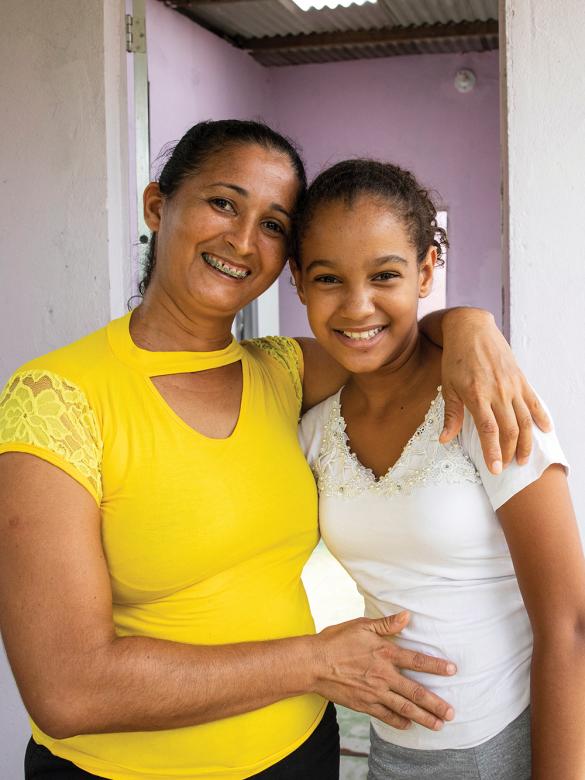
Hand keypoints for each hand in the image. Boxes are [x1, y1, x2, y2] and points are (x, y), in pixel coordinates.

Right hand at [311, 611, 455, 730]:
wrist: (312, 663)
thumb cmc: (336, 640)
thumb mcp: (362, 626)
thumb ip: (386, 624)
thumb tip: (407, 616)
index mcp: (384, 653)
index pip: (416, 661)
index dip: (436, 666)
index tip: (452, 671)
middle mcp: (382, 675)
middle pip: (415, 692)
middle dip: (436, 703)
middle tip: (452, 712)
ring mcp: (374, 692)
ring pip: (404, 708)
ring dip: (424, 717)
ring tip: (439, 725)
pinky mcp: (364, 704)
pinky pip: (386, 716)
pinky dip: (399, 722)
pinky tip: (409, 725)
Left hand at [439, 308, 550, 473]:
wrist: (471, 329)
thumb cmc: (456, 359)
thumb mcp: (448, 386)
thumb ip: (451, 415)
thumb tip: (444, 440)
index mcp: (476, 395)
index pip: (489, 430)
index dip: (493, 452)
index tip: (496, 469)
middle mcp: (497, 391)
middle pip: (510, 429)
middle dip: (510, 451)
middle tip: (509, 466)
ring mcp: (511, 385)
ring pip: (525, 419)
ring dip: (526, 441)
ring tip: (524, 458)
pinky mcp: (520, 378)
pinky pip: (533, 401)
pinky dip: (540, 417)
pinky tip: (544, 430)